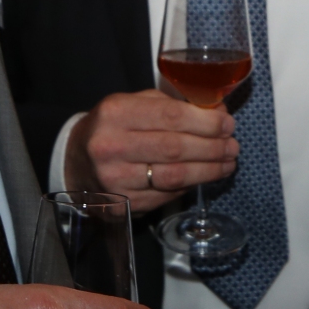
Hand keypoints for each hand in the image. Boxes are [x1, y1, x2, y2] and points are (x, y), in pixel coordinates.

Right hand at [64, 89, 237, 212]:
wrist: (76, 161)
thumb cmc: (113, 127)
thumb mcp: (133, 104)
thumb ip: (171, 104)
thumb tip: (216, 110)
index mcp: (115, 113)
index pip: (170, 116)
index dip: (205, 121)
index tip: (227, 123)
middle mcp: (111, 146)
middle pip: (175, 148)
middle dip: (212, 147)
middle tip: (232, 145)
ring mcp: (114, 180)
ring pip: (174, 177)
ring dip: (208, 170)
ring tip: (227, 162)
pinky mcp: (121, 205)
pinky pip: (165, 196)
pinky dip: (189, 186)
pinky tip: (203, 177)